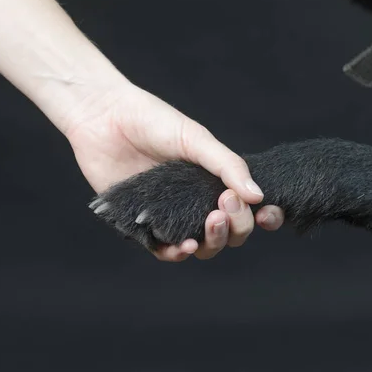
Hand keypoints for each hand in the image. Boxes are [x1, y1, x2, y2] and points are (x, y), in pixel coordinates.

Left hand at [65, 82, 284, 260]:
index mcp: (216, 181)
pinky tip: (186, 246)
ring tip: (211, 222)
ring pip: (204, 245)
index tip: (267, 213)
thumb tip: (258, 196)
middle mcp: (198, 202)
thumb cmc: (153, 121)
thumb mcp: (196, 138)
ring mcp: (173, 216)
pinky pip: (166, 251)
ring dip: (214, 241)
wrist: (104, 118)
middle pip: (231, 232)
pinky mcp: (144, 226)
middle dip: (238, 225)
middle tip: (226, 203)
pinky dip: (179, 253)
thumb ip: (228, 165)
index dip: (265, 217)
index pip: (249, 209)